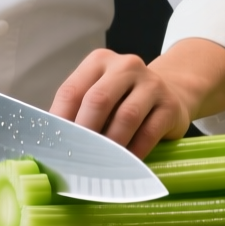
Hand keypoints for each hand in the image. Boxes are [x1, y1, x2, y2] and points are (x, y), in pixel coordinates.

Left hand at [49, 50, 191, 157]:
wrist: (171, 93)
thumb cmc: (124, 99)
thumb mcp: (100, 94)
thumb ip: (78, 110)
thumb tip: (55, 143)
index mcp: (99, 61)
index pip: (72, 90)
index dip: (60, 120)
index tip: (54, 146)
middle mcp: (126, 66)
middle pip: (98, 100)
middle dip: (85, 132)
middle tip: (76, 157)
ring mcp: (151, 84)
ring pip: (126, 116)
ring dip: (110, 144)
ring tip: (99, 163)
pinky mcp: (170, 105)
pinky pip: (148, 132)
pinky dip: (134, 152)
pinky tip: (124, 164)